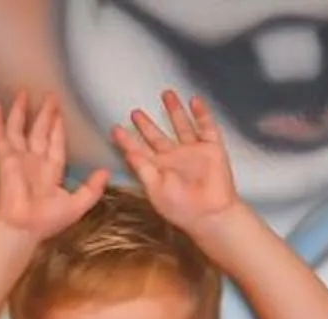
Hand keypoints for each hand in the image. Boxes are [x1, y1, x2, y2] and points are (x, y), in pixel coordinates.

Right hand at [0, 90, 109, 242]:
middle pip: (40, 131)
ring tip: (23, 92)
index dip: (59, 127)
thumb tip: (106, 173)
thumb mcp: (77, 205)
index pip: (56, 143)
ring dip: (22, 110)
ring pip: (20, 128)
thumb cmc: (46, 222)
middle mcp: (34, 162)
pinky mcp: (5, 159)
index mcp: (50, 172)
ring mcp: (18, 159)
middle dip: (46, 113)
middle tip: (50, 95)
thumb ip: (92, 189)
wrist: (23, 227)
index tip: (61, 113)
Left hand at [114, 92, 239, 230]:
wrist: (210, 214)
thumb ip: (142, 168)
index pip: (139, 151)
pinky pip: (206, 128)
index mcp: (159, 170)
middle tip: (135, 111)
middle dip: (146, 124)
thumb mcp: (154, 188)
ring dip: (174, 110)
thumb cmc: (181, 208)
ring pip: (181, 126)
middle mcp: (174, 159)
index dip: (127, 141)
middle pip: (157, 137)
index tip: (115, 130)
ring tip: (166, 94)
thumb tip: (128, 152)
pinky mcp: (211, 150)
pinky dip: (202, 114)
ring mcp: (193, 153)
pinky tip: (194, 101)